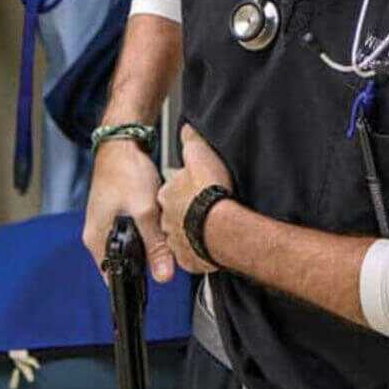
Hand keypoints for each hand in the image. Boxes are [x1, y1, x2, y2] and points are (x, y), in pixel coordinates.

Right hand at [83, 139, 174, 284]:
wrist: (123, 143)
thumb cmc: (126, 172)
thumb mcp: (145, 211)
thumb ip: (155, 244)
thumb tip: (164, 275)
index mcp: (96, 240)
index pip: (113, 276)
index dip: (133, 285)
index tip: (154, 287)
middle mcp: (98, 234)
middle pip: (123, 262)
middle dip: (145, 264)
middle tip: (166, 260)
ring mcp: (107, 223)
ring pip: (130, 247)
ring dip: (147, 246)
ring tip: (164, 242)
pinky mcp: (117, 213)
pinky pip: (133, 232)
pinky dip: (147, 231)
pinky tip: (159, 226)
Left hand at [157, 123, 233, 273]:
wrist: (222, 227)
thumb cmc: (211, 193)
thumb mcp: (200, 155)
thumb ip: (191, 142)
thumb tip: (186, 129)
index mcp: (167, 194)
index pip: (172, 190)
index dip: (185, 188)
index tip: (197, 188)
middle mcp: (166, 219)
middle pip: (174, 214)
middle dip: (186, 212)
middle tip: (204, 208)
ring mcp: (176, 241)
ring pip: (182, 235)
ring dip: (193, 231)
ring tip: (210, 226)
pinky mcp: (188, 259)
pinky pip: (192, 254)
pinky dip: (200, 250)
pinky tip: (212, 243)